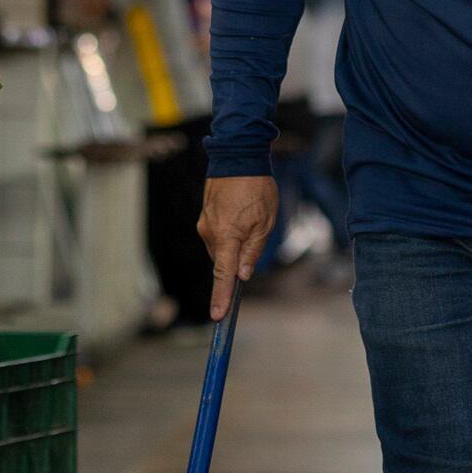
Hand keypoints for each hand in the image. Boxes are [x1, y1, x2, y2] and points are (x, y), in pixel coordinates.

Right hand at [198, 175, 277, 320]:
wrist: (237, 157)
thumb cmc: (256, 188)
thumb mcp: (265, 222)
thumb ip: (253, 251)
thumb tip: (243, 275)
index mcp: (226, 237)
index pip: (223, 275)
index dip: (221, 297)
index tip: (218, 315)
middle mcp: (210, 234)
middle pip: (223, 263)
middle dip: (237, 263)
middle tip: (256, 239)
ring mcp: (205, 225)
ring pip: (221, 249)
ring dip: (235, 246)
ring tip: (252, 219)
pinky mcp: (205, 217)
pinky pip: (218, 236)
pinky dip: (230, 235)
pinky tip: (242, 217)